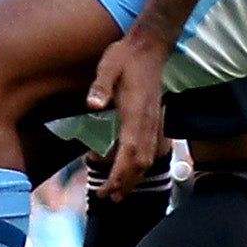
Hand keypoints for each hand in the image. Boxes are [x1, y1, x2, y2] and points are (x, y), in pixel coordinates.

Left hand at [86, 33, 170, 197]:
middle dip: (125, 183)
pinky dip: (141, 165)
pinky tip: (133, 171)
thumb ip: (100, 86)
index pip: (129, 152)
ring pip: (148, 158)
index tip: (107, 190)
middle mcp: (147, 121)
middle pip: (140, 162)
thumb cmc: (124, 56)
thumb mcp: (107, 66)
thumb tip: (92, 103)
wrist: (149, 47)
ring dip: (134, 177)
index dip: (119, 175)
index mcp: (135, 113)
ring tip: (119, 193)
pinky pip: (150, 148)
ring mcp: (153, 120)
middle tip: (108, 199)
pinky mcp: (153, 118)